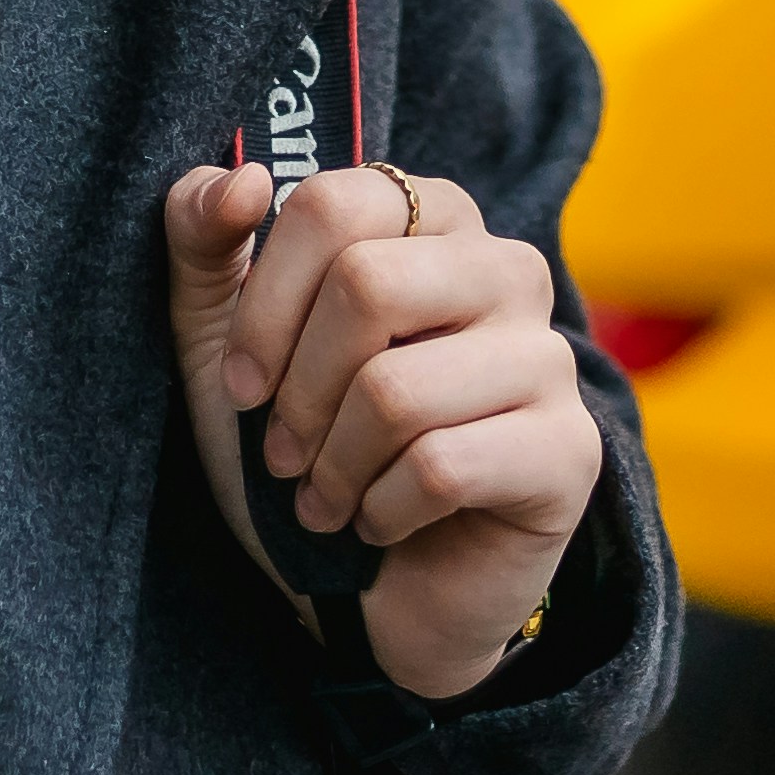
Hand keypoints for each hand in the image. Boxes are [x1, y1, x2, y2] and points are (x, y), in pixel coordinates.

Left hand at [162, 160, 602, 702]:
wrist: (362, 594)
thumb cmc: (302, 441)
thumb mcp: (220, 334)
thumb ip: (204, 236)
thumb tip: (242, 180)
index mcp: (432, 217)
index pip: (334, 206)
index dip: (265, 303)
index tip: (243, 380)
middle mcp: (507, 269)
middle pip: (367, 285)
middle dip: (298, 391)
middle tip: (284, 450)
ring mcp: (549, 360)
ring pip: (397, 389)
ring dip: (332, 464)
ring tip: (325, 495)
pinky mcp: (569, 453)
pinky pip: (440, 468)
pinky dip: (379, 512)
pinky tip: (378, 525)